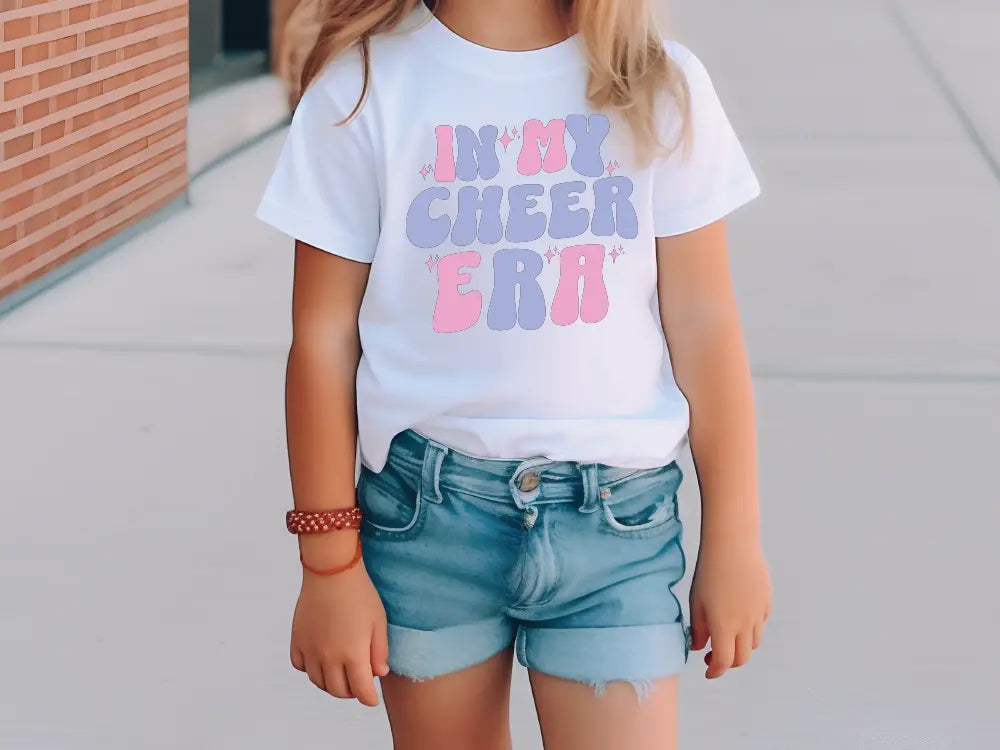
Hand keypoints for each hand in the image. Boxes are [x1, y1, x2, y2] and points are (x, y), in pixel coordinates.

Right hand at [290, 552, 389, 704]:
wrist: (331, 570)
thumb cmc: (360, 593)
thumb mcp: (379, 621)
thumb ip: (379, 651)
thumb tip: (378, 673)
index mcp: (353, 654)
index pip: (360, 690)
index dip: (368, 698)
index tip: (371, 699)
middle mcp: (329, 657)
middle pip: (338, 690)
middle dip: (351, 692)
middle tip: (358, 684)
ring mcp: (310, 649)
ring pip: (318, 682)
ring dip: (330, 684)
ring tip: (340, 674)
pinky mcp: (297, 639)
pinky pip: (300, 665)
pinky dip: (310, 669)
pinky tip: (320, 660)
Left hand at [689, 536, 770, 678]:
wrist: (732, 544)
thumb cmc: (708, 571)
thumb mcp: (696, 601)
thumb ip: (697, 629)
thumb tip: (698, 647)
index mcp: (725, 626)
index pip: (723, 662)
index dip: (715, 671)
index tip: (707, 671)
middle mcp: (745, 624)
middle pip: (742, 658)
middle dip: (728, 662)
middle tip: (713, 656)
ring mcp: (759, 613)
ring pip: (754, 642)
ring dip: (740, 646)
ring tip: (726, 635)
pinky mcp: (766, 601)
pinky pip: (761, 624)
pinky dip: (750, 629)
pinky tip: (738, 617)